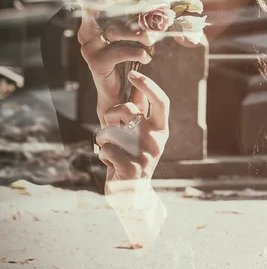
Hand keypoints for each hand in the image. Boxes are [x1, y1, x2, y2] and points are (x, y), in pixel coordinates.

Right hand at [75, 0, 155, 124]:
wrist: (118, 93)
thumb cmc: (128, 60)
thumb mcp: (134, 36)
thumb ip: (139, 19)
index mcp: (92, 22)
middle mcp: (86, 32)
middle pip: (98, 6)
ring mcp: (88, 47)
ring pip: (116, 30)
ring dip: (139, 32)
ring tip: (154, 38)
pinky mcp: (95, 62)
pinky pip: (120, 50)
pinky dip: (138, 51)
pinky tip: (147, 57)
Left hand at [95, 70, 168, 247]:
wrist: (133, 194)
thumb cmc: (134, 157)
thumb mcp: (141, 134)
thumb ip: (140, 111)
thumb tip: (137, 83)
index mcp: (162, 130)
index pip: (162, 102)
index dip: (148, 85)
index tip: (134, 74)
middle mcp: (157, 141)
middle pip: (129, 110)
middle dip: (112, 113)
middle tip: (109, 123)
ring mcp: (145, 156)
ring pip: (111, 130)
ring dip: (104, 138)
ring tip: (111, 148)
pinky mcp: (131, 169)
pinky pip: (105, 149)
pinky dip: (102, 154)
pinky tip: (110, 162)